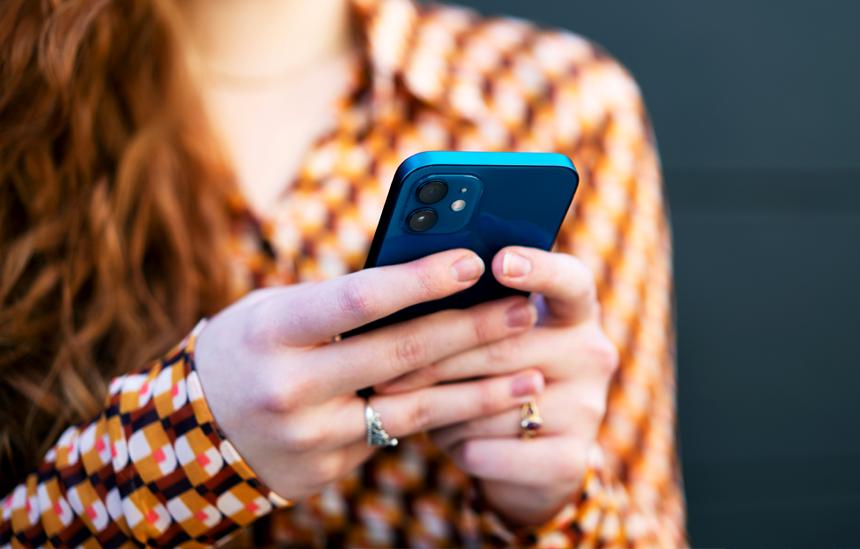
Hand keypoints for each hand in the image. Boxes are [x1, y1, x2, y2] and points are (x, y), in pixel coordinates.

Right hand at [193, 249, 544, 499]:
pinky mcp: (328, 469)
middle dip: (471, 330)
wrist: (188, 440)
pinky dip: (446, 417)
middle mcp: (290, 387)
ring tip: (534, 372)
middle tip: (523, 308)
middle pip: (400, 354)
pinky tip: (488, 403)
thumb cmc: (244, 350)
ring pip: (414, 407)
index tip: (475, 260)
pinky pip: (397, 436)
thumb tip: (423, 275)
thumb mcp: (272, 311)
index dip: (421, 279)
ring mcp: (311, 436)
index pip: (359, 300)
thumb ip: (337, 301)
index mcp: (273, 331)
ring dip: (481, 389)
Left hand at [376, 246, 618, 525]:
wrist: (527, 463)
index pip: (569, 280)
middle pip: (506, 346)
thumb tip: (406, 292)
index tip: (498, 261)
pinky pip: (492, 449)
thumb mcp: (490, 338)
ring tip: (414, 407)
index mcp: (576, 311)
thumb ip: (469, 310)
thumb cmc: (490, 377)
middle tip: (383, 365)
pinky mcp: (571, 460)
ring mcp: (588, 408)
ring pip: (491, 404)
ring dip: (443, 409)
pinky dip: (459, 447)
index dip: (537, 269)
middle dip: (437, 359)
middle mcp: (592, 354)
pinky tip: (449, 441)